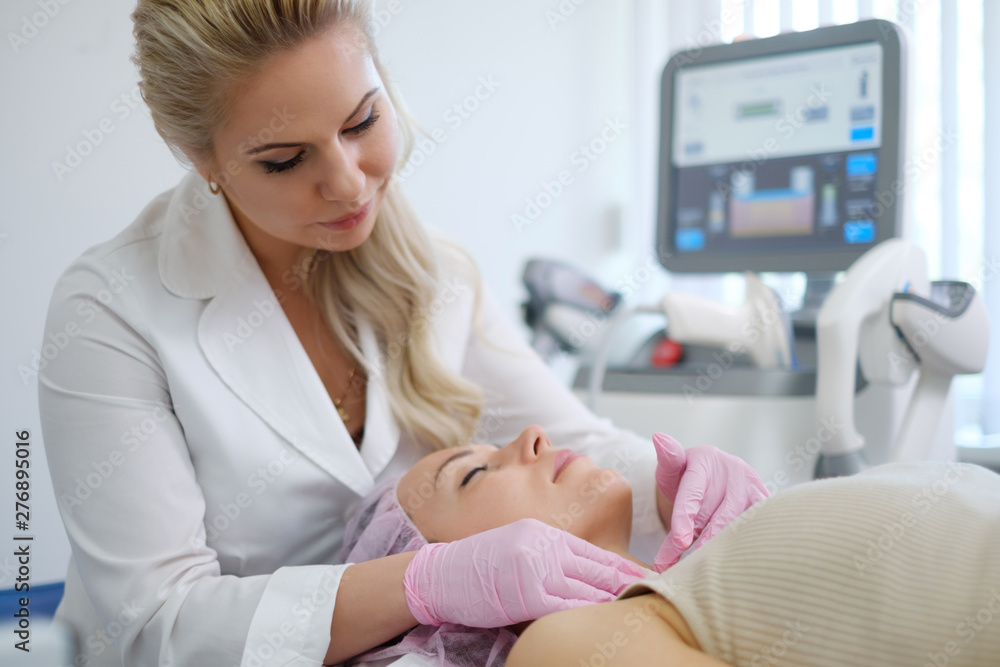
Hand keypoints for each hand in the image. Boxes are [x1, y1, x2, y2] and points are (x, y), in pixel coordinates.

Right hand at [402, 518, 644, 627]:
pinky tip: (603, 621)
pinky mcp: (525, 593)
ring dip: (612, 601)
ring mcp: (534, 568)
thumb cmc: (478, 566)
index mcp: (543, 534)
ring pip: (585, 588)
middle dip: (626, 583)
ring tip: (637, 610)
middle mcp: (543, 546)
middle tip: (656, 593)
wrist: (439, 573)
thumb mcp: (517, 546)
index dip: (620, 567)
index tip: (645, 576)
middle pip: (595, 568)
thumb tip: (581, 577)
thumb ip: (547, 556)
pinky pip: (564, 607)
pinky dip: (586, 614)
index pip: (591, 553)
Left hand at [652, 432, 768, 571]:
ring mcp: (753, 488)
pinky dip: (744, 547)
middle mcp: (734, 473)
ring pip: (738, 525)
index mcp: (706, 461)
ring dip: (720, 549)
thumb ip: (667, 460)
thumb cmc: (687, 474)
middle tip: (677, 568)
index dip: (685, 518)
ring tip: (702, 575)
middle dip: (698, 544)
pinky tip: (733, 569)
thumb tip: (659, 438)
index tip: (679, 542)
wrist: (715, 474)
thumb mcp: (672, 466)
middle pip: (716, 516)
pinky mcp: (765, 504)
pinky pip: (756, 529)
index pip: (693, 493)